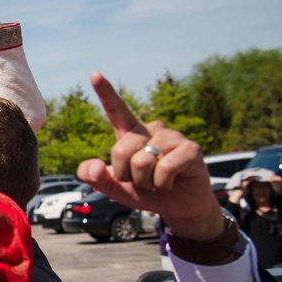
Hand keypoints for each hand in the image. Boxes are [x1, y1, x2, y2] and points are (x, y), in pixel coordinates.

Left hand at [77, 72, 224, 241]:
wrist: (178, 207)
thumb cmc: (147, 193)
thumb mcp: (116, 189)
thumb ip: (97, 179)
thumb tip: (91, 167)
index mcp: (131, 135)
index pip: (116, 111)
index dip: (105, 93)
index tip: (94, 74)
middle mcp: (151, 130)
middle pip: (121, 149)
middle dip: (125, 174)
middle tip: (142, 181)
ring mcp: (172, 137)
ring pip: (141, 161)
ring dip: (145, 182)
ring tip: (158, 182)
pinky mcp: (190, 149)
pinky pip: (163, 168)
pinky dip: (162, 183)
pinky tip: (172, 182)